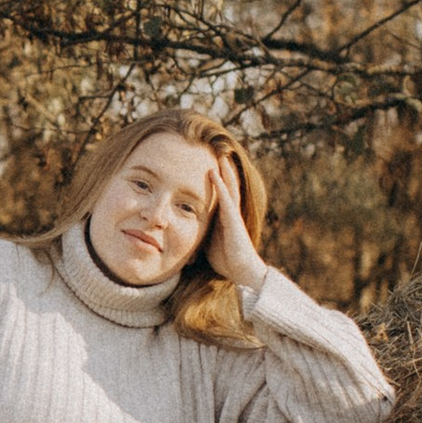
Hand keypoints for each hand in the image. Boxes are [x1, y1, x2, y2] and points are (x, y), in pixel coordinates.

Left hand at [205, 153, 267, 291]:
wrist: (241, 272)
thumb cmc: (225, 259)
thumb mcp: (207, 241)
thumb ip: (199, 231)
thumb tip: (180, 230)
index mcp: (224, 216)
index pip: (220, 193)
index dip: (217, 179)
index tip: (209, 163)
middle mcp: (230, 212)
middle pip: (227, 185)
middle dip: (223, 169)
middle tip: (217, 151)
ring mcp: (234, 215)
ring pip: (230, 188)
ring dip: (224, 171)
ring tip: (220, 155)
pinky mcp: (234, 221)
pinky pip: (226, 200)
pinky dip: (220, 186)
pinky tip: (215, 174)